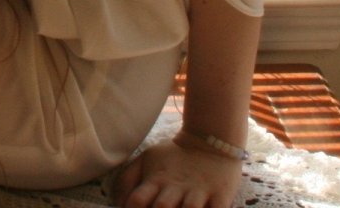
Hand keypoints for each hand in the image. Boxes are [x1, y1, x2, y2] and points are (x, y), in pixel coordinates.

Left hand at [113, 137, 242, 207]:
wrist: (211, 139)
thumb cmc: (174, 156)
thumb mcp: (146, 159)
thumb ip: (128, 179)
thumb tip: (119, 204)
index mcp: (156, 180)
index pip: (137, 199)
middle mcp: (176, 187)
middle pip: (162, 206)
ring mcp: (199, 191)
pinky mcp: (220, 195)